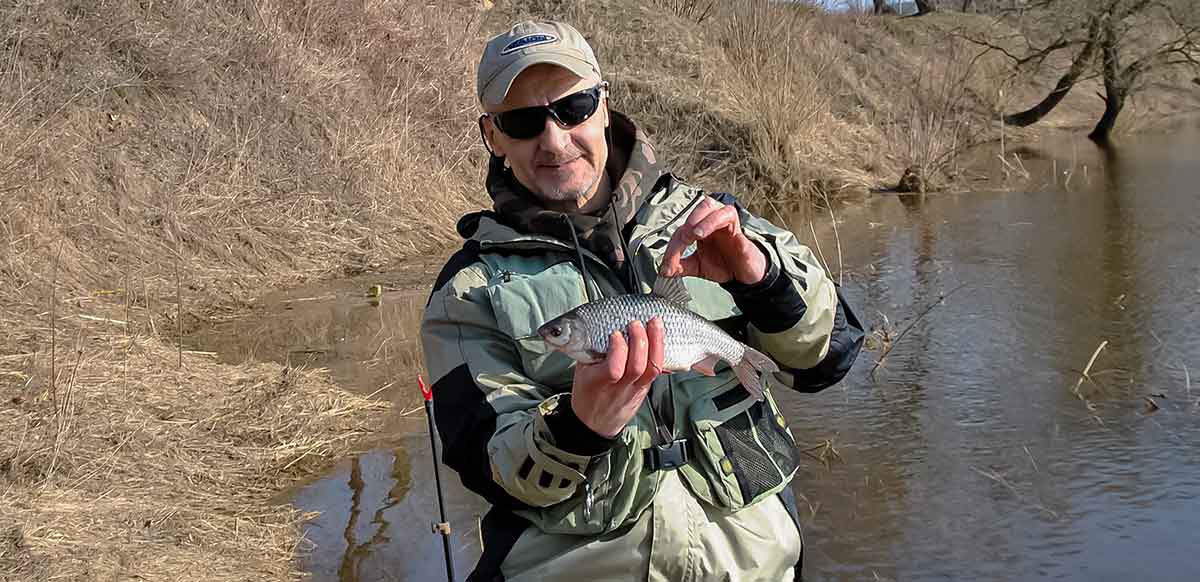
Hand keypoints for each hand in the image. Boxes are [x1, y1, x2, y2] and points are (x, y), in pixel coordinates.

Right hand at [570, 318, 664, 437]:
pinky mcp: (645, 389)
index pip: (614, 368)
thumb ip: (590, 352)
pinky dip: (660, 351)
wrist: (595, 424)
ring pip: (652, 368)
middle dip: (640, 340)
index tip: (616, 333)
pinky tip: (659, 338)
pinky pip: (657, 370)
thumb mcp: (580, 373)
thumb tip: (600, 327)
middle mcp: (620, 388)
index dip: (618, 349)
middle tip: (636, 323)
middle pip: (637, 366)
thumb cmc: (586, 395)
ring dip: (656, 343)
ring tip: (655, 324)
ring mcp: (635, 390)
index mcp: (598, 383)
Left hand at [658, 197, 766, 284]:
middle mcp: (711, 220)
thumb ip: (681, 267)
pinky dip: (714, 221)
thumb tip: (663, 270)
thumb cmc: (724, 264)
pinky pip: (728, 215)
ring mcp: (725, 221)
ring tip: (693, 235)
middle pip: (695, 210)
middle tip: (681, 242)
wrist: (745, 274)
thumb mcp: (698, 267)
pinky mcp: (738, 227)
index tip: (667, 267)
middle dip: (686, 226)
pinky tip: (707, 233)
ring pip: (711, 206)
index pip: (682, 230)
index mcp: (700, 227)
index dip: (673, 248)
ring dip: (699, 219)